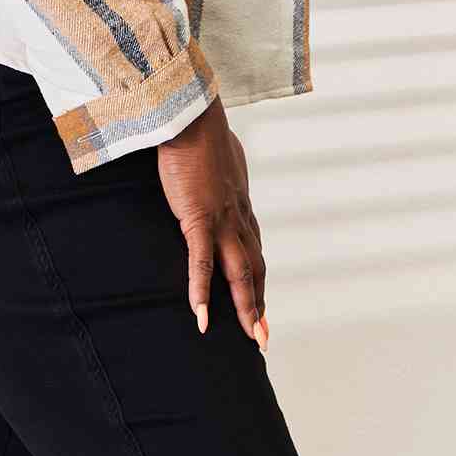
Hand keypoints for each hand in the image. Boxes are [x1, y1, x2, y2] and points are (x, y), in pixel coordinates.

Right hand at [155, 99, 267, 346]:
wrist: (192, 117)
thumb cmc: (200, 132)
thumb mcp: (218, 158)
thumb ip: (220, 172)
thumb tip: (219, 168)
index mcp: (240, 203)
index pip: (255, 250)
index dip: (259, 281)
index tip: (261, 306)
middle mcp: (238, 216)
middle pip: (254, 269)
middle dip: (259, 305)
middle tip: (262, 337)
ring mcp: (221, 220)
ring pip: (239, 273)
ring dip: (245, 308)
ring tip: (248, 338)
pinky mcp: (198, 218)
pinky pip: (201, 263)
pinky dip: (202, 292)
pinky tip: (201, 317)